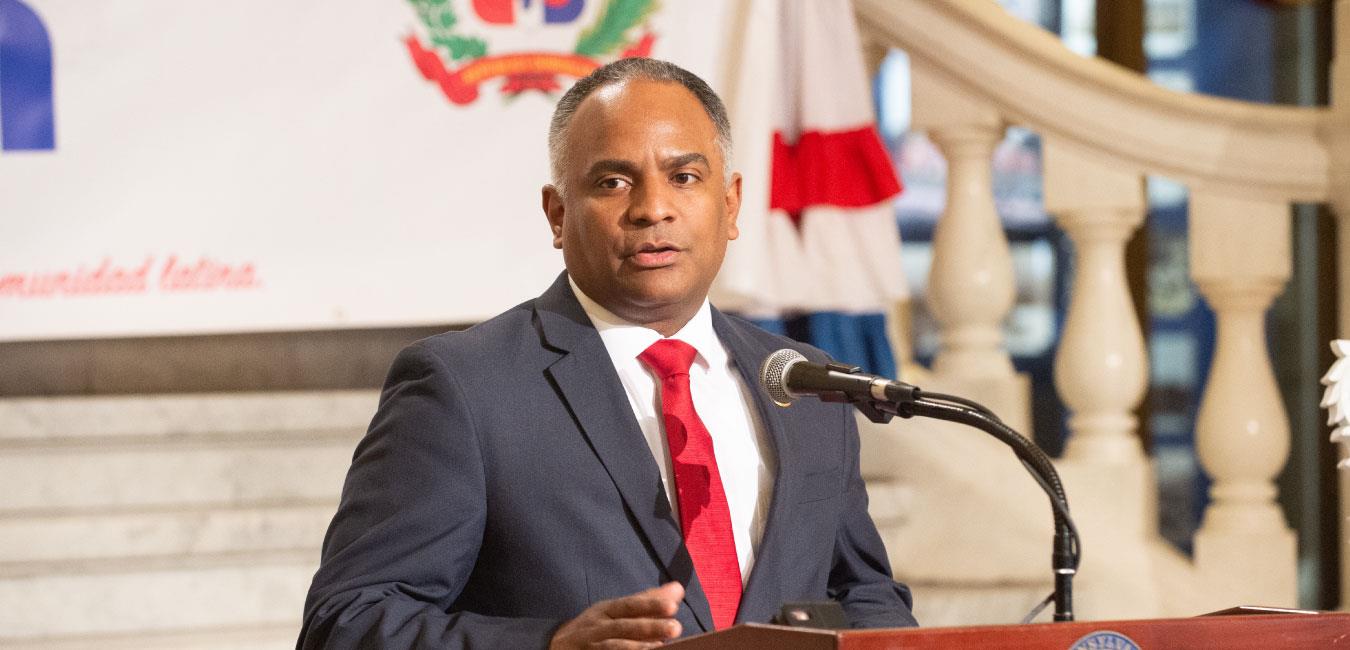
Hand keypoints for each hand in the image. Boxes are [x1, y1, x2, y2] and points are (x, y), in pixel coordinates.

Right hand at [548, 581, 684, 649]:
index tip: (673, 606)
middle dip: (649, 628)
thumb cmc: (595, 627)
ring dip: (638, 648)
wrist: (556, 648)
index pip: (628, 606)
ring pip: (614, 648)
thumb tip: (678, 589)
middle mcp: (598, 628)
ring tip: (661, 648)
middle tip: (676, 628)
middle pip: (624, 628)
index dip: (649, 606)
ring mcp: (592, 648)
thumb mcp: (615, 610)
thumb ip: (647, 601)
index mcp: (605, 611)